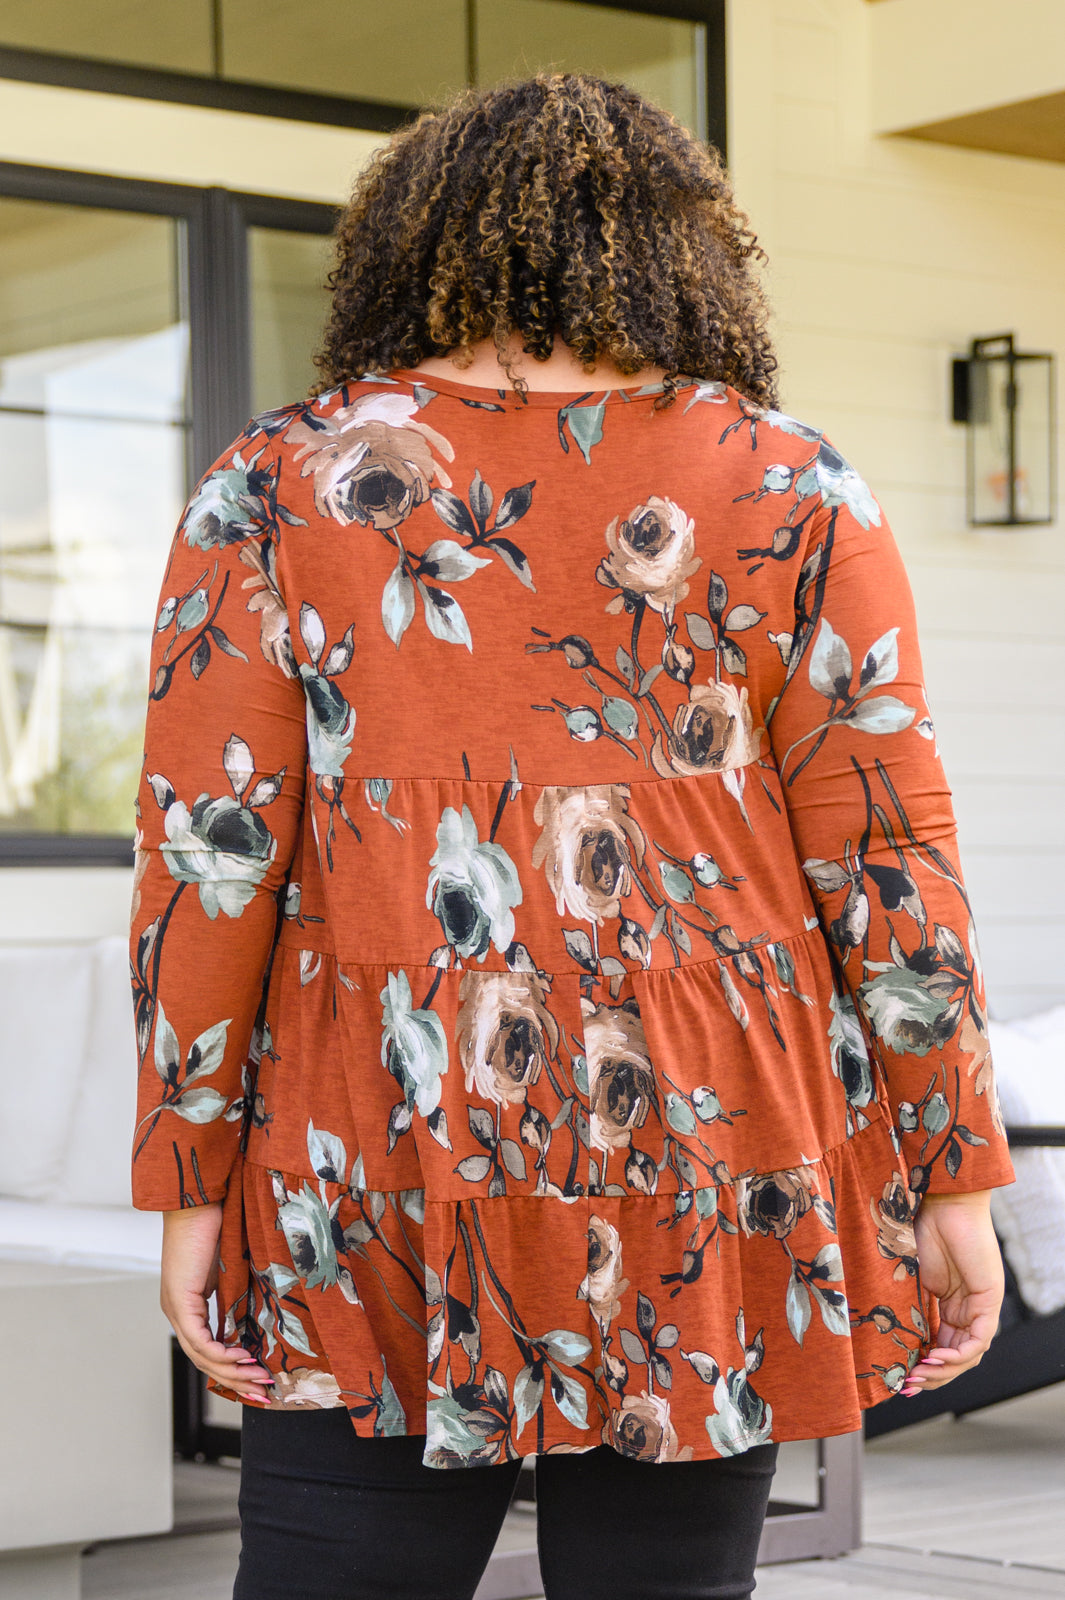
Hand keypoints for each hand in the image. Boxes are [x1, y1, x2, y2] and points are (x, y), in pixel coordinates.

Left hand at [161, 1203, 273, 1403]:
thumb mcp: (232, 1270)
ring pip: (201, 1355)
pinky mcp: (179, 1300)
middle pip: (204, 1361)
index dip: (232, 1369)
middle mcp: (177, 1311)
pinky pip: (198, 1339)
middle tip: (263, 1394)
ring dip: (232, 1371)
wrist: (200, 1199)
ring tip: (261, 1379)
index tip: (258, 1379)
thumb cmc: (218, 1225)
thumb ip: (238, 1296)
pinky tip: (242, 1358)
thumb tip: (258, 1319)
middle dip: (236, 1381)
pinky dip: (220, 1353)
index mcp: (188, 1304)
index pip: (207, 1349)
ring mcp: (175, 1308)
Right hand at [902, 1188, 1004, 1396]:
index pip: (942, 1347)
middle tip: (908, 1385)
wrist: (940, 1200)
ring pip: (969, 1354)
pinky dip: (958, 1355)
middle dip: (932, 1376)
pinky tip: (934, 1357)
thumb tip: (879, 1335)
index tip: (900, 1378)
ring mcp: (980, 1305)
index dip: (923, 1366)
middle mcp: (967, 1309)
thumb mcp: (908, 1277)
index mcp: (949, 1304)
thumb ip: (904, 1305)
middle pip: (956, 1357)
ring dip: (943, 1370)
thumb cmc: (919, 1226)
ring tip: (918, 1375)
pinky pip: (978, 1340)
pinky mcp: (989, 1299)